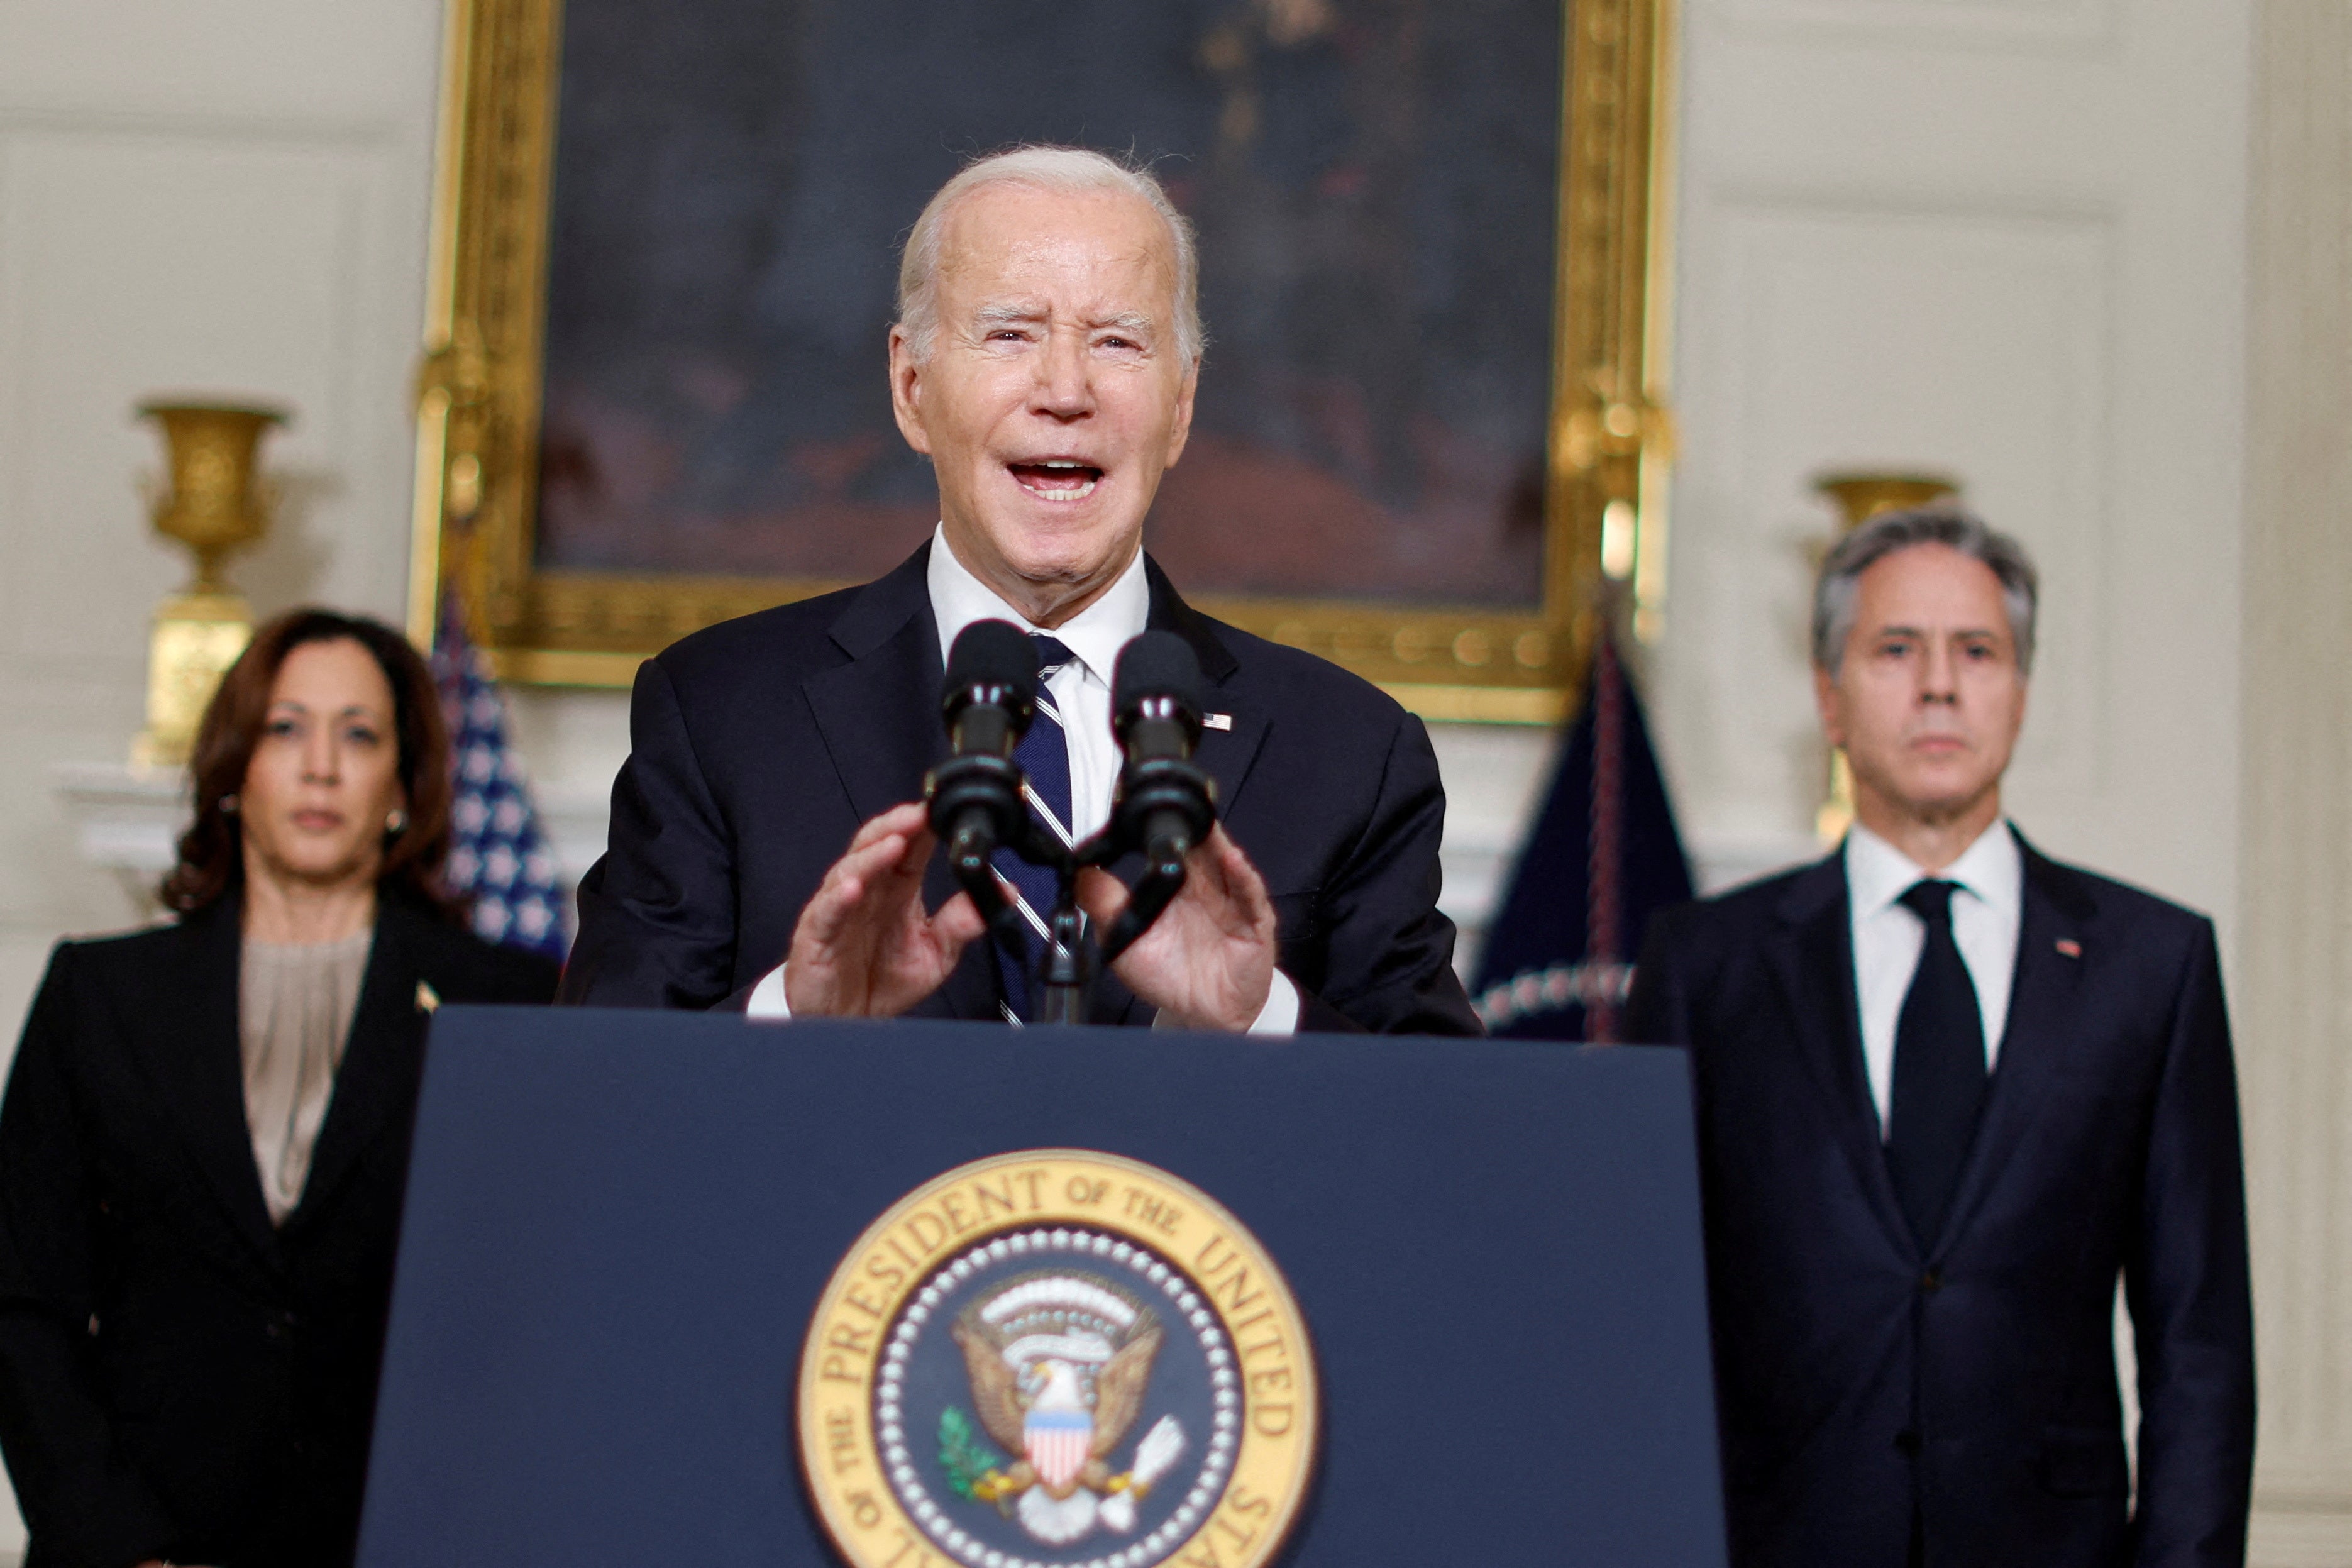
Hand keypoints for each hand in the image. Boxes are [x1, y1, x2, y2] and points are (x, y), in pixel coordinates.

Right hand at [784, 803, 985, 1016]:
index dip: (923, 825)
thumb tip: (1004, 893)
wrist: (850, 1019)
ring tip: (893, 844)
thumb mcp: (937, 953)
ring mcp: (840, 910)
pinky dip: (838, 899)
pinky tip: (853, 890)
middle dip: (896, 826)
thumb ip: (964, 922)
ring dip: (872, 856)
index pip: (909, 846)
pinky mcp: (817, 935)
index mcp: (896, 889)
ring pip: (850, 870)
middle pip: (875, 845)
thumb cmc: (883, 980)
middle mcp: (868, 892)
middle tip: (919, 815)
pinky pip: (826, 912)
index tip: (942, 810)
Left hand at [1078, 824, 1275, 1031]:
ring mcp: (1233, 905)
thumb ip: (1106, 908)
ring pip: (1228, 865)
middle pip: (1204, 848)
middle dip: (1195, 825)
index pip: (1174, 848)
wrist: (1203, 1015)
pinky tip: (1234, 862)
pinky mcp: (1254, 925)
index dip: (1166, 827)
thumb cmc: (1170, 976)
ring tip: (1207, 826)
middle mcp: (1207, 890)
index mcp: (1179, 888)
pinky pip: (1251, 897)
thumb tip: (1082, 875)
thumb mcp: (1127, 941)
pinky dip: (1244, 878)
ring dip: (1220, 844)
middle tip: (1183, 802)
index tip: (1149, 806)